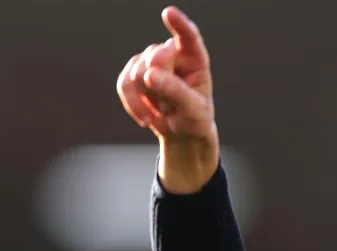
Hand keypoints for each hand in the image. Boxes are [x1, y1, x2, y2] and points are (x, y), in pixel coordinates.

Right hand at [116, 6, 218, 193]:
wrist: (182, 133)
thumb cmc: (195, 119)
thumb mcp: (193, 110)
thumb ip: (175, 91)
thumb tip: (149, 74)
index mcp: (195, 60)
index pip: (189, 37)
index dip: (179, 25)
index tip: (168, 13)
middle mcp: (173, 55)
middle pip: (155, 57)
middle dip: (158, 84)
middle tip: (169, 106)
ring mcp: (151, 61)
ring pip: (137, 71)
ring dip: (146, 98)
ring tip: (161, 113)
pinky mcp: (134, 73)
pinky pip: (123, 83)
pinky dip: (132, 103)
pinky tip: (145, 118)